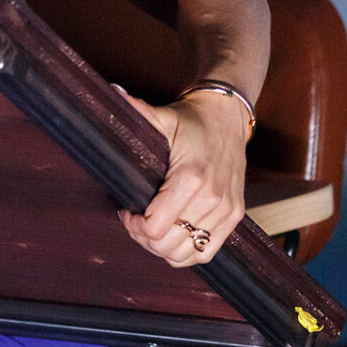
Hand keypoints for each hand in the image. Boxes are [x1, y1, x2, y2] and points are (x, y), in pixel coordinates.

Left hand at [114, 85, 250, 267]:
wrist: (228, 118)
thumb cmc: (191, 120)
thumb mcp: (162, 116)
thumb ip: (137, 111)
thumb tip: (112, 92)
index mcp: (191, 177)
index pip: (156, 226)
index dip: (133, 225)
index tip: (126, 210)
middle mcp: (212, 198)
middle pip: (168, 244)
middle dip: (143, 237)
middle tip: (134, 220)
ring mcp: (226, 210)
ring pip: (186, 254)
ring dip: (163, 248)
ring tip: (152, 229)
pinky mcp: (234, 217)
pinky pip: (207, 253)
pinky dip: (186, 252)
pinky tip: (173, 235)